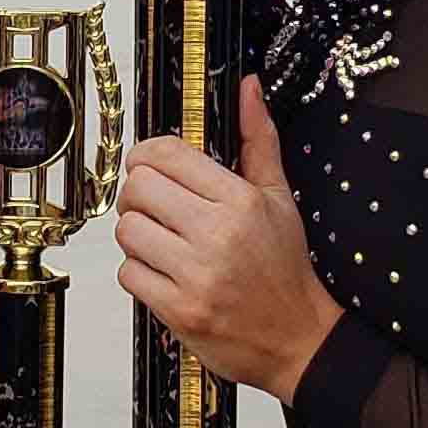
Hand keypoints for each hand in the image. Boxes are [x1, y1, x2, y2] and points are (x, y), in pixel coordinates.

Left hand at [113, 77, 339, 403]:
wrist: (299, 339)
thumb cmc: (286, 267)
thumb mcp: (279, 197)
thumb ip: (258, 139)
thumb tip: (248, 88)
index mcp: (240, 201)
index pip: (165, 155)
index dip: (148, 155)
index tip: (152, 166)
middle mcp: (216, 235)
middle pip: (138, 189)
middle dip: (140, 194)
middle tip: (157, 205)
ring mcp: (196, 276)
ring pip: (128, 231)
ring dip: (138, 234)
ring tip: (164, 240)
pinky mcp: (179, 311)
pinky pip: (128, 274)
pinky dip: (139, 271)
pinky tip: (165, 271)